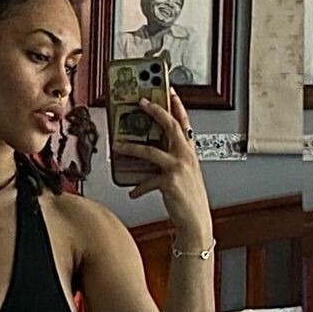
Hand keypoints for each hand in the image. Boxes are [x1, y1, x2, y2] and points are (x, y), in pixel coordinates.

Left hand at [111, 89, 210, 235]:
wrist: (196, 220)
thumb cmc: (188, 197)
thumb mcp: (183, 173)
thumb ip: (170, 160)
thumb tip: (147, 152)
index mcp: (189, 152)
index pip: (185, 123)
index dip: (177, 105)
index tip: (169, 91)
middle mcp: (186, 156)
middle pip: (170, 126)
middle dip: (156, 111)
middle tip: (141, 101)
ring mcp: (179, 168)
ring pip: (150, 151)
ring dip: (131, 148)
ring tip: (117, 145)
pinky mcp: (170, 182)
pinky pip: (146, 181)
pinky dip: (138, 187)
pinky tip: (132, 192)